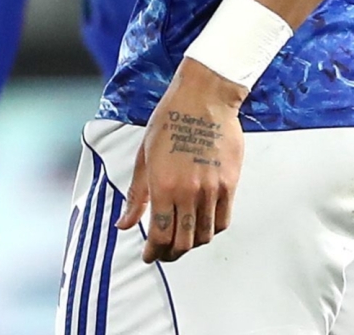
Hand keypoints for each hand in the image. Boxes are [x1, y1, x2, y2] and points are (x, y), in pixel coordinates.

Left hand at [115, 60, 244, 262]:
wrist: (204, 97)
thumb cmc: (169, 120)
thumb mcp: (144, 157)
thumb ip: (136, 195)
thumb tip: (124, 224)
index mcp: (163, 186)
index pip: (159, 235)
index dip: (153, 252)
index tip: (148, 256)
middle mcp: (188, 192)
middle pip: (182, 242)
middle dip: (170, 254)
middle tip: (164, 254)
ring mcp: (212, 189)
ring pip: (203, 235)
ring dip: (191, 244)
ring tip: (183, 241)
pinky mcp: (230, 183)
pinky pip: (223, 220)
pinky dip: (212, 230)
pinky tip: (202, 226)